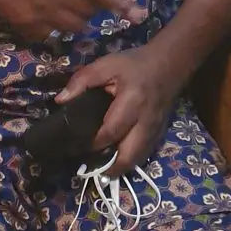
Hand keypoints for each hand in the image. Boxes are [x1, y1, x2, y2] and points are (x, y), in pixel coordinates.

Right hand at [0, 0, 145, 42]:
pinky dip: (54, 28)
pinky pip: (54, 34)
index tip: (137, 14)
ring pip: (76, 27)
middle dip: (91, 8)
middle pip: (90, 12)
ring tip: (63, 6)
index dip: (120, 3)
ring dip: (76, 20)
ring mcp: (44, 12)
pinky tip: (44, 13)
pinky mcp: (31, 28)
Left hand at [56, 46, 176, 174]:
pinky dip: (130, 160)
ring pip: (137, 161)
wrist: (169, 63)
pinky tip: (118, 157)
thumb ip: (83, 80)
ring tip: (102, 166)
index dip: (93, 143)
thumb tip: (61, 101)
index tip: (77, 144)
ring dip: (119, 167)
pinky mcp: (159, 134)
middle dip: (108, 167)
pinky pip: (144, 155)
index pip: (110, 133)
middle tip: (90, 166)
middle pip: (127, 157)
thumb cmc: (136, 64)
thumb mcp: (107, 64)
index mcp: (132, 102)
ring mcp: (155, 131)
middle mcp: (145, 122)